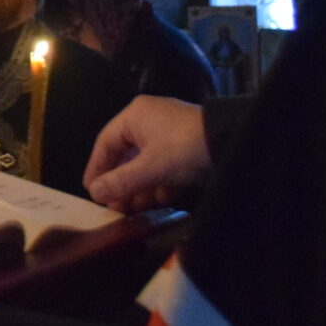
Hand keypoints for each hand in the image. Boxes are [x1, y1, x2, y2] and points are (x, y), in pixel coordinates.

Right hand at [83, 95, 209, 212]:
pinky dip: (159, 183)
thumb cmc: (184, 149)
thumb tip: (94, 193)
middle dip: (121, 183)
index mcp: (135, 116)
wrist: (234, 143)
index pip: (105, 143)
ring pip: (145, 164)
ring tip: (135, 209)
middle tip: (115, 207)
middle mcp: (148, 121)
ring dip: (139, 187)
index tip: (92, 192)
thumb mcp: (150, 168)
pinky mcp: (185, 147)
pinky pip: (163, 166)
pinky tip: (160, 201)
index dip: (96, 169)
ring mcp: (168, 134)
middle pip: (125, 156)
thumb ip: (121, 181)